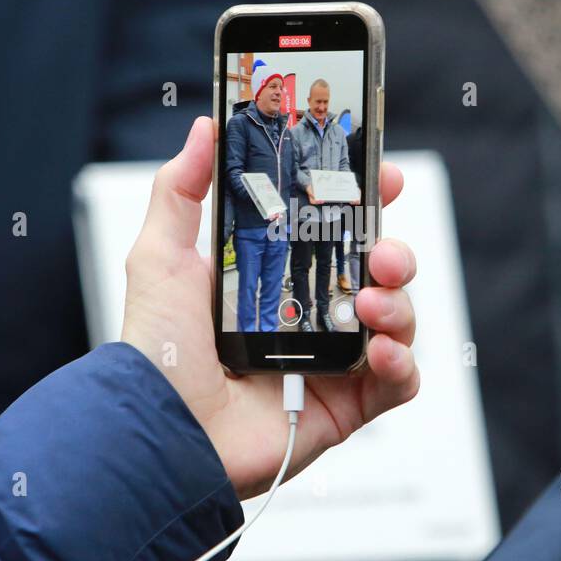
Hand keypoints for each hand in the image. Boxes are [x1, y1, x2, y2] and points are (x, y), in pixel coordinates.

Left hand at [122, 117, 419, 498]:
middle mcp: (308, 316)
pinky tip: (378, 351)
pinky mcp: (345, 408)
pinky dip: (402, 361)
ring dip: (399, 303)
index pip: (335, 230)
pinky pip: (399, 381)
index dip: (366, 202)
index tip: (382, 177)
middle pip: (378, 271)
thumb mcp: (160, 257)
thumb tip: (204, 128)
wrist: (163, 432)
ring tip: (370, 304)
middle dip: (394, 252)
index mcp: (274, 276)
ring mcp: (330, 362)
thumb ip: (181, 190)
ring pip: (398, 319)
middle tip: (380, 252)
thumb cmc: (158, 351)